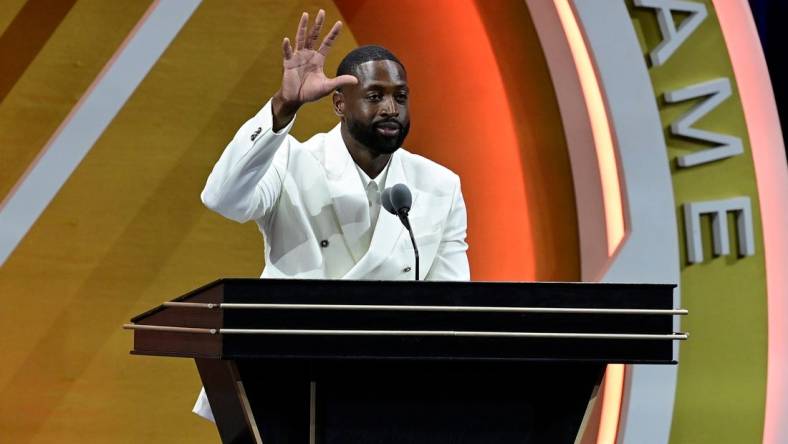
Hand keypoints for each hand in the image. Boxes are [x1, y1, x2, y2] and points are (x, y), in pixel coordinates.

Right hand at [272, 10, 356, 129]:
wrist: (296, 99)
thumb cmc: (310, 92)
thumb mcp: (327, 86)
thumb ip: (340, 81)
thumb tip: (356, 80)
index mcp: (318, 59)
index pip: (327, 43)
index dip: (333, 33)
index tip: (339, 23)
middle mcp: (308, 55)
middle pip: (314, 36)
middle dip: (318, 24)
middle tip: (322, 11)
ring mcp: (297, 57)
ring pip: (301, 39)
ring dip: (303, 27)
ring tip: (305, 15)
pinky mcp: (288, 63)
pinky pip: (287, 53)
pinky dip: (287, 47)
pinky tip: (287, 40)